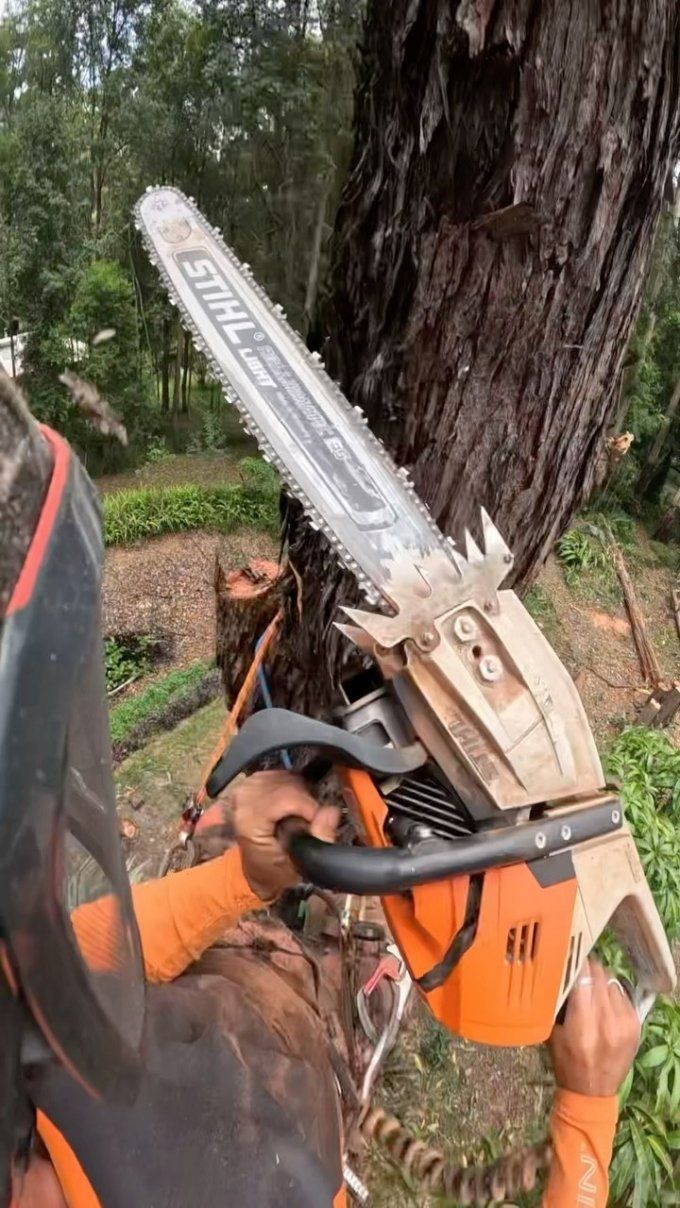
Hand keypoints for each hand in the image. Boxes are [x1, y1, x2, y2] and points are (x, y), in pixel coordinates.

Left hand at [231, 770, 338, 900]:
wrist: (257, 870)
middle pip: (289, 784)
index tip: (315, 822)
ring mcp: (246, 788)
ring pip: (288, 777)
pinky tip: (292, 806)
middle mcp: (243, 799)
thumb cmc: (275, 870)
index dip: (308, 806)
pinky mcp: (252, 782)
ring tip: (299, 816)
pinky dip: (293, 788)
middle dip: (305, 801)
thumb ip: (318, 840)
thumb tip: (330, 813)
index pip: (287, 797)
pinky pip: (283, 775)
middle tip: (307, 822)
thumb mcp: (299, 864)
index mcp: (249, 820)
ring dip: (300, 794)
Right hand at [548, 958, 639, 1096]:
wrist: (593, 1093)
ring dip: (600, 982)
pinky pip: (623, 996)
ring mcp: (625, 1023)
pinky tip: (603, 1004)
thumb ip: (557, 1002)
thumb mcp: (552, 1032)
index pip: (582, 977)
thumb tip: (559, 972)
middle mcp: (607, 1021)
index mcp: (582, 1025)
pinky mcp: (636, 1026)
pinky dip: (612, 995)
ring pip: (612, 982)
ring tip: (590, 990)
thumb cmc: (566, 1062)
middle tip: (577, 972)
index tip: (567, 958)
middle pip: (599, 975)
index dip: (574, 963)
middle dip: (587, 970)